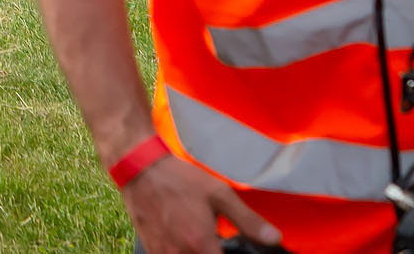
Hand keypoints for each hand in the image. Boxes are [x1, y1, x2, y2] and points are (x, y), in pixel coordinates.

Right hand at [122, 155, 277, 253]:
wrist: (139, 167)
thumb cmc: (179, 179)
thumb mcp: (218, 194)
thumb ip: (248, 220)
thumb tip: (274, 238)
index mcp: (201, 245)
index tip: (229, 248)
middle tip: (215, 242)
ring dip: (196, 253)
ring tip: (199, 241)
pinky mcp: (151, 250)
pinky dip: (180, 253)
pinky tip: (183, 240)